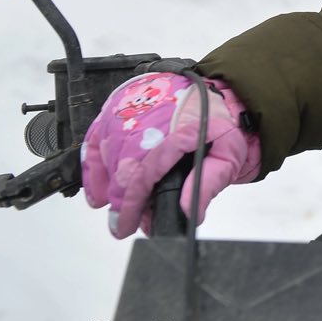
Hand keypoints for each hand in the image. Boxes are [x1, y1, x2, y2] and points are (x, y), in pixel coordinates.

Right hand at [82, 71, 260, 237]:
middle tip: (126, 222)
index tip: (126, 225)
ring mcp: (131, 109)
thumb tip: (189, 211)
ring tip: (115, 207)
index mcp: (177, 130)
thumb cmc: (221, 126)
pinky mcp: (119, 107)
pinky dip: (93, 165)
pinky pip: (96, 138)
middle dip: (120, 201)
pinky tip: (98, 190)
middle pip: (121, 166)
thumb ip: (209, 184)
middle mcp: (148, 116)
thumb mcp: (228, 155)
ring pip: (105, 154)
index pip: (143, 173)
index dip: (130, 204)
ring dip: (107, 185)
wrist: (217, 95)